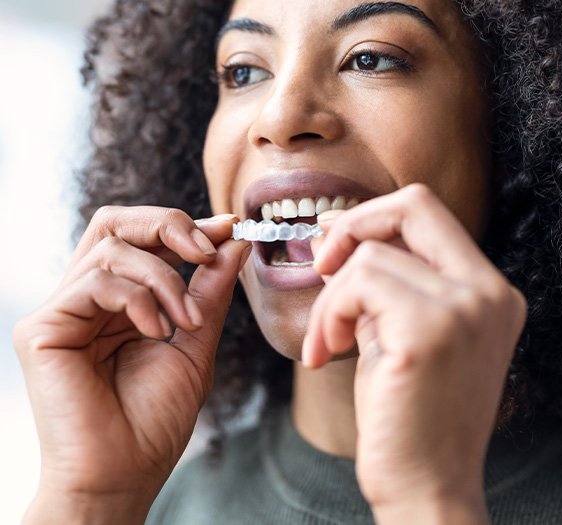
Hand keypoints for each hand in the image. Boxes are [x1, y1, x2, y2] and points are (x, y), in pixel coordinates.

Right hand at [13, 206, 250, 523]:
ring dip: (164, 277)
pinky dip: (137, 300)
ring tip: (187, 319)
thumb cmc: (156, 417)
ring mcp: (63, 311)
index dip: (184, 226)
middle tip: (205, 249)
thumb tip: (233, 242)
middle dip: (168, 225)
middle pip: (115, 223)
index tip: (228, 228)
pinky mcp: (43, 328)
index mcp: (119, 301)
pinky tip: (157, 332)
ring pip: (112, 247)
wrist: (124, 473)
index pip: (141, 239)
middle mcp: (87, 299)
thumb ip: (210, 290)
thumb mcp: (196, 341)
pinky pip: (96, 282)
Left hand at [304, 184, 526, 523]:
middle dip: (352, 224)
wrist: (426, 485)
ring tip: (327, 340)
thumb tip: (333, 232)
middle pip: (413, 204)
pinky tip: (326, 351)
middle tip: (320, 263)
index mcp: (487, 290)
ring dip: (329, 298)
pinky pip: (357, 285)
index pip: (428, 212)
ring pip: (369, 256)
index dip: (373, 216)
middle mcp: (488, 292)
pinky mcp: (430, 331)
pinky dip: (329, 314)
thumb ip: (379, 281)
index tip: (333, 244)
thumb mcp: (399, 332)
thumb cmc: (406, 412)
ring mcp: (466, 309)